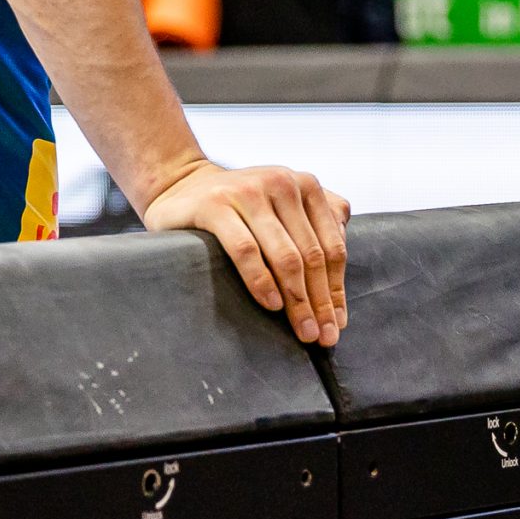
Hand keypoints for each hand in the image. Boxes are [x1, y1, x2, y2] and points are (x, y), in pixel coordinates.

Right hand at [142, 160, 349, 346]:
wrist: (180, 187)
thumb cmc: (240, 209)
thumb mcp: (283, 208)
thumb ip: (318, 224)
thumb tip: (339, 282)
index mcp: (305, 185)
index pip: (331, 246)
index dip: (336, 289)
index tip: (337, 324)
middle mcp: (281, 182)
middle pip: (311, 254)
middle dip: (319, 301)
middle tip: (321, 336)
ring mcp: (248, 191)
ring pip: (285, 255)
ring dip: (297, 300)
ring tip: (302, 330)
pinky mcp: (215, 204)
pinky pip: (246, 250)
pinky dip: (261, 280)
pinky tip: (271, 304)